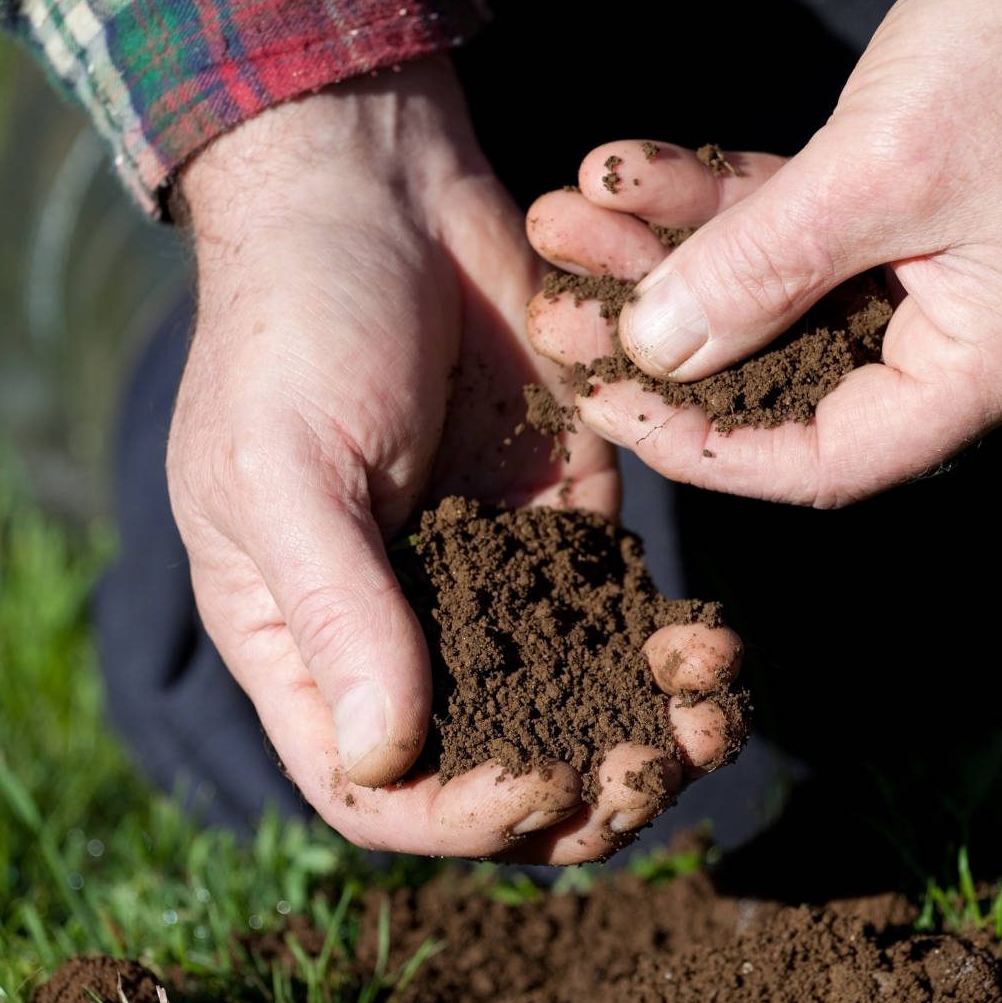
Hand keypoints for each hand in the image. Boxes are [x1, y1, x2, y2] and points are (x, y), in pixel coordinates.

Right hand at [168, 59, 739, 863]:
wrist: (377, 187)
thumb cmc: (294, 325)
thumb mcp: (286, 469)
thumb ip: (338, 612)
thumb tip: (387, 758)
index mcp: (300, 642)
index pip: (373, 790)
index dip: (457, 815)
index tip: (539, 783)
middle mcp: (398, 629)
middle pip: (490, 769)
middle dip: (579, 792)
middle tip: (652, 774)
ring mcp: (487, 579)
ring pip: (571, 707)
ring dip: (645, 735)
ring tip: (711, 719)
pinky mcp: (565, 520)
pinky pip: (621, 617)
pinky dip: (670, 650)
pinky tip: (715, 646)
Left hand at [526, 0, 1001, 506]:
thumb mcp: (878, 164)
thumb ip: (758, 269)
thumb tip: (652, 352)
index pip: (829, 457)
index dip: (703, 442)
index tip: (600, 398)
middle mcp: (989, 337)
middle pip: (794, 368)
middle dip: (668, 325)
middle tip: (558, 299)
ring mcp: (968, 268)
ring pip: (794, 287)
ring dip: (683, 247)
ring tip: (572, 209)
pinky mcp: (946, 203)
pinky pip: (821, 225)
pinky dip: (736, 198)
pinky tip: (636, 167)